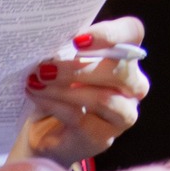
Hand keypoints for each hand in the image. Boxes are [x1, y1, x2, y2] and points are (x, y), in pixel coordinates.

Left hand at [12, 18, 150, 165]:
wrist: (44, 130)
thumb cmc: (57, 87)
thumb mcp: (62, 63)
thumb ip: (65, 51)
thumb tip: (47, 43)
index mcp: (125, 56)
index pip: (132, 33)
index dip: (110, 33)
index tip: (77, 40)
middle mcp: (133, 85)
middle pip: (121, 70)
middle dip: (79, 68)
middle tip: (45, 68)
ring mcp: (123, 113)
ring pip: (103, 98)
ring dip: (64, 90)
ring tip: (36, 84)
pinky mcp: (103, 137)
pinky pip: (81, 118)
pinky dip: (55, 105)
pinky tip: (37, 97)